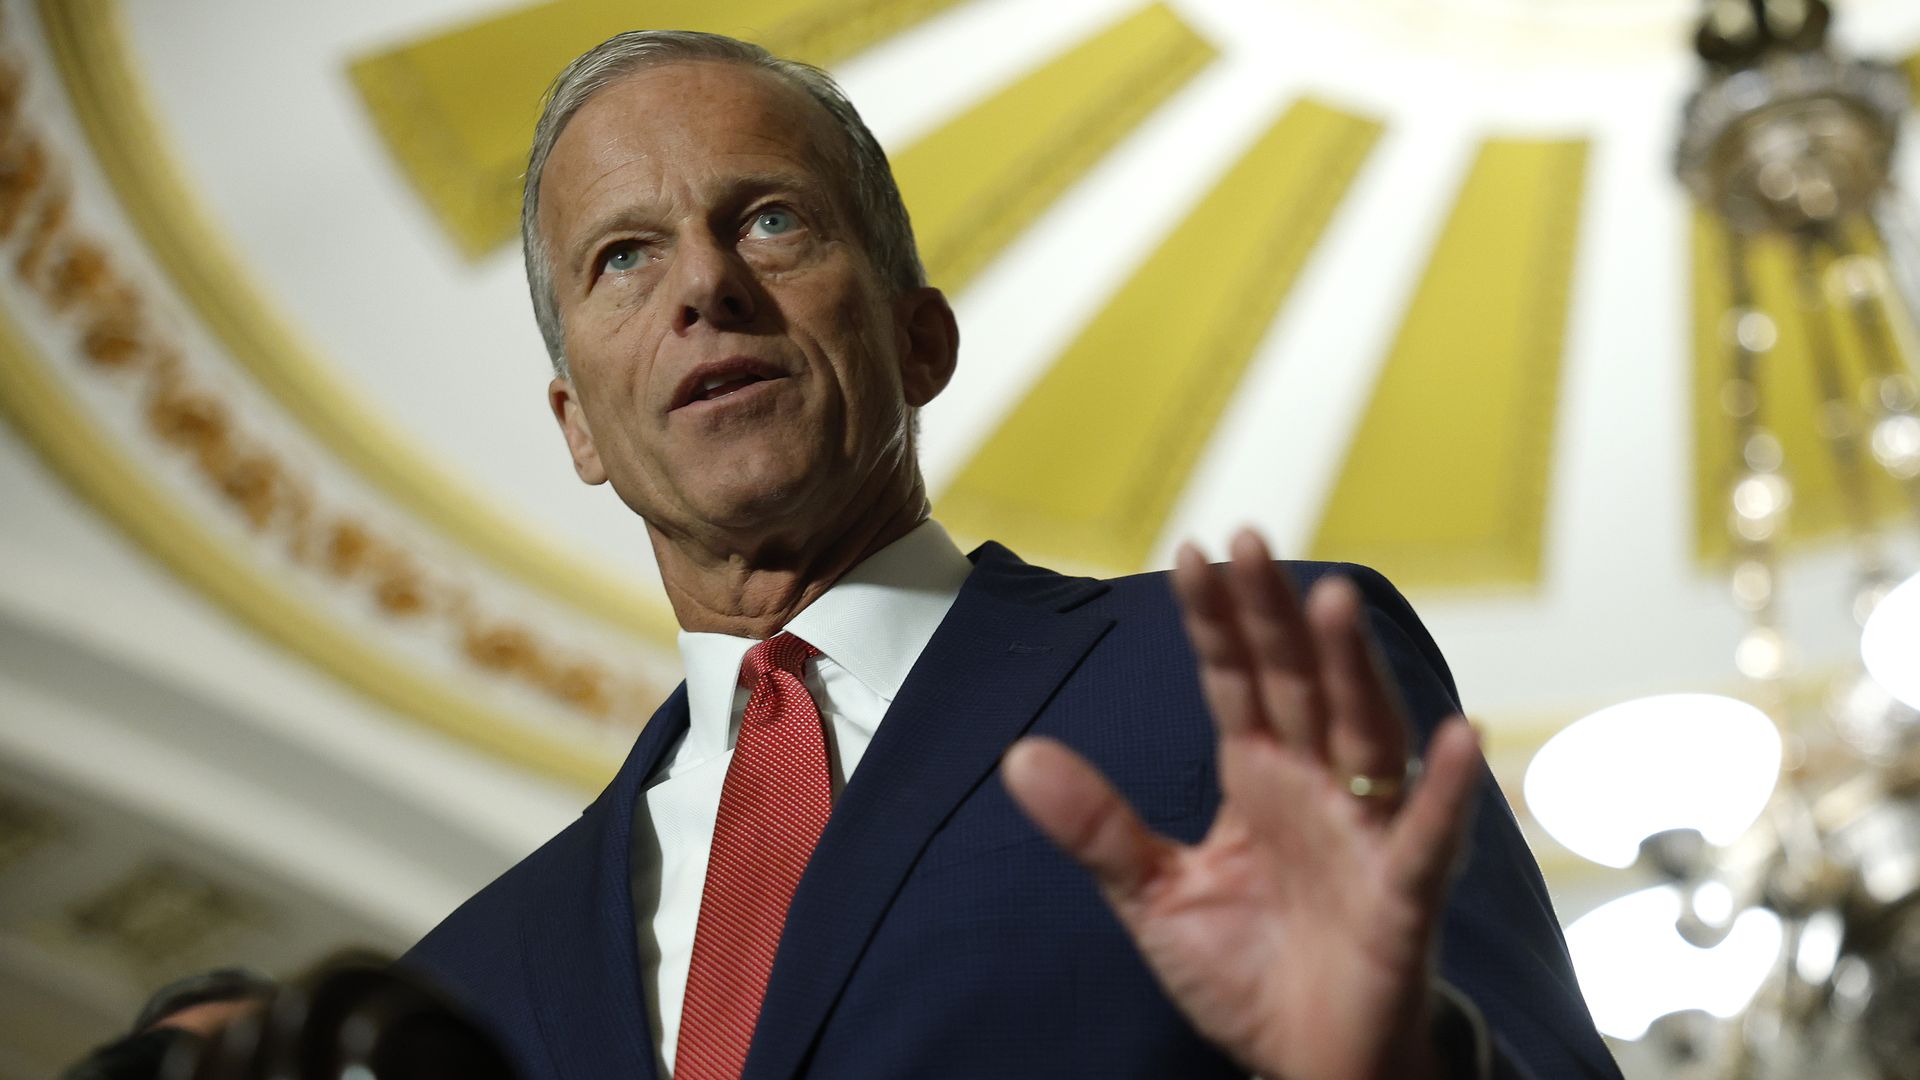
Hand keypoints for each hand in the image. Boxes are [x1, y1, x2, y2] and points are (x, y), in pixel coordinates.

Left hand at [1001, 530, 1482, 1079]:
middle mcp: (1316, 785)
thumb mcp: (1155, 895)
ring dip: (1352, 668)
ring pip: (1364, 732)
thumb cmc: (1248, 971)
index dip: (1216, 620)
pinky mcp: (1404, 896)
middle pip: (1297, 683)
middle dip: (1275, 615)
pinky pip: (1428, 837)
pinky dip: (1445, 790)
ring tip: (1334, 601)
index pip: (1234, 680)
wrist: (1308, 1068)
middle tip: (1251, 538)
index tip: (1192, 551)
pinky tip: (1457, 737)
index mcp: (1257, 775)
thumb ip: (1097, 825)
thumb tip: (1018, 755)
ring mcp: (1365, 833)